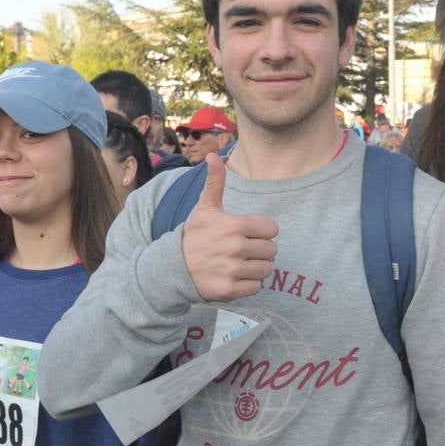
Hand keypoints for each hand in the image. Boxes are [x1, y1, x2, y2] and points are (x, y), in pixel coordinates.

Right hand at [180, 155, 277, 301]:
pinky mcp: (230, 290)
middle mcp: (235, 248)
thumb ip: (215, 181)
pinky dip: (249, 284)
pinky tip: (234, 276)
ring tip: (239, 263)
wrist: (172, 267)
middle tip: (243, 250)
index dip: (262, 231)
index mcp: (234, 225)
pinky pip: (256, 287)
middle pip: (271, 250)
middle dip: (260, 250)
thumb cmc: (195, 235)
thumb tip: (213, 155)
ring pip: (266, 270)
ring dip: (256, 268)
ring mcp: (232, 270)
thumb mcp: (205, 207)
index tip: (248, 233)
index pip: (272, 229)